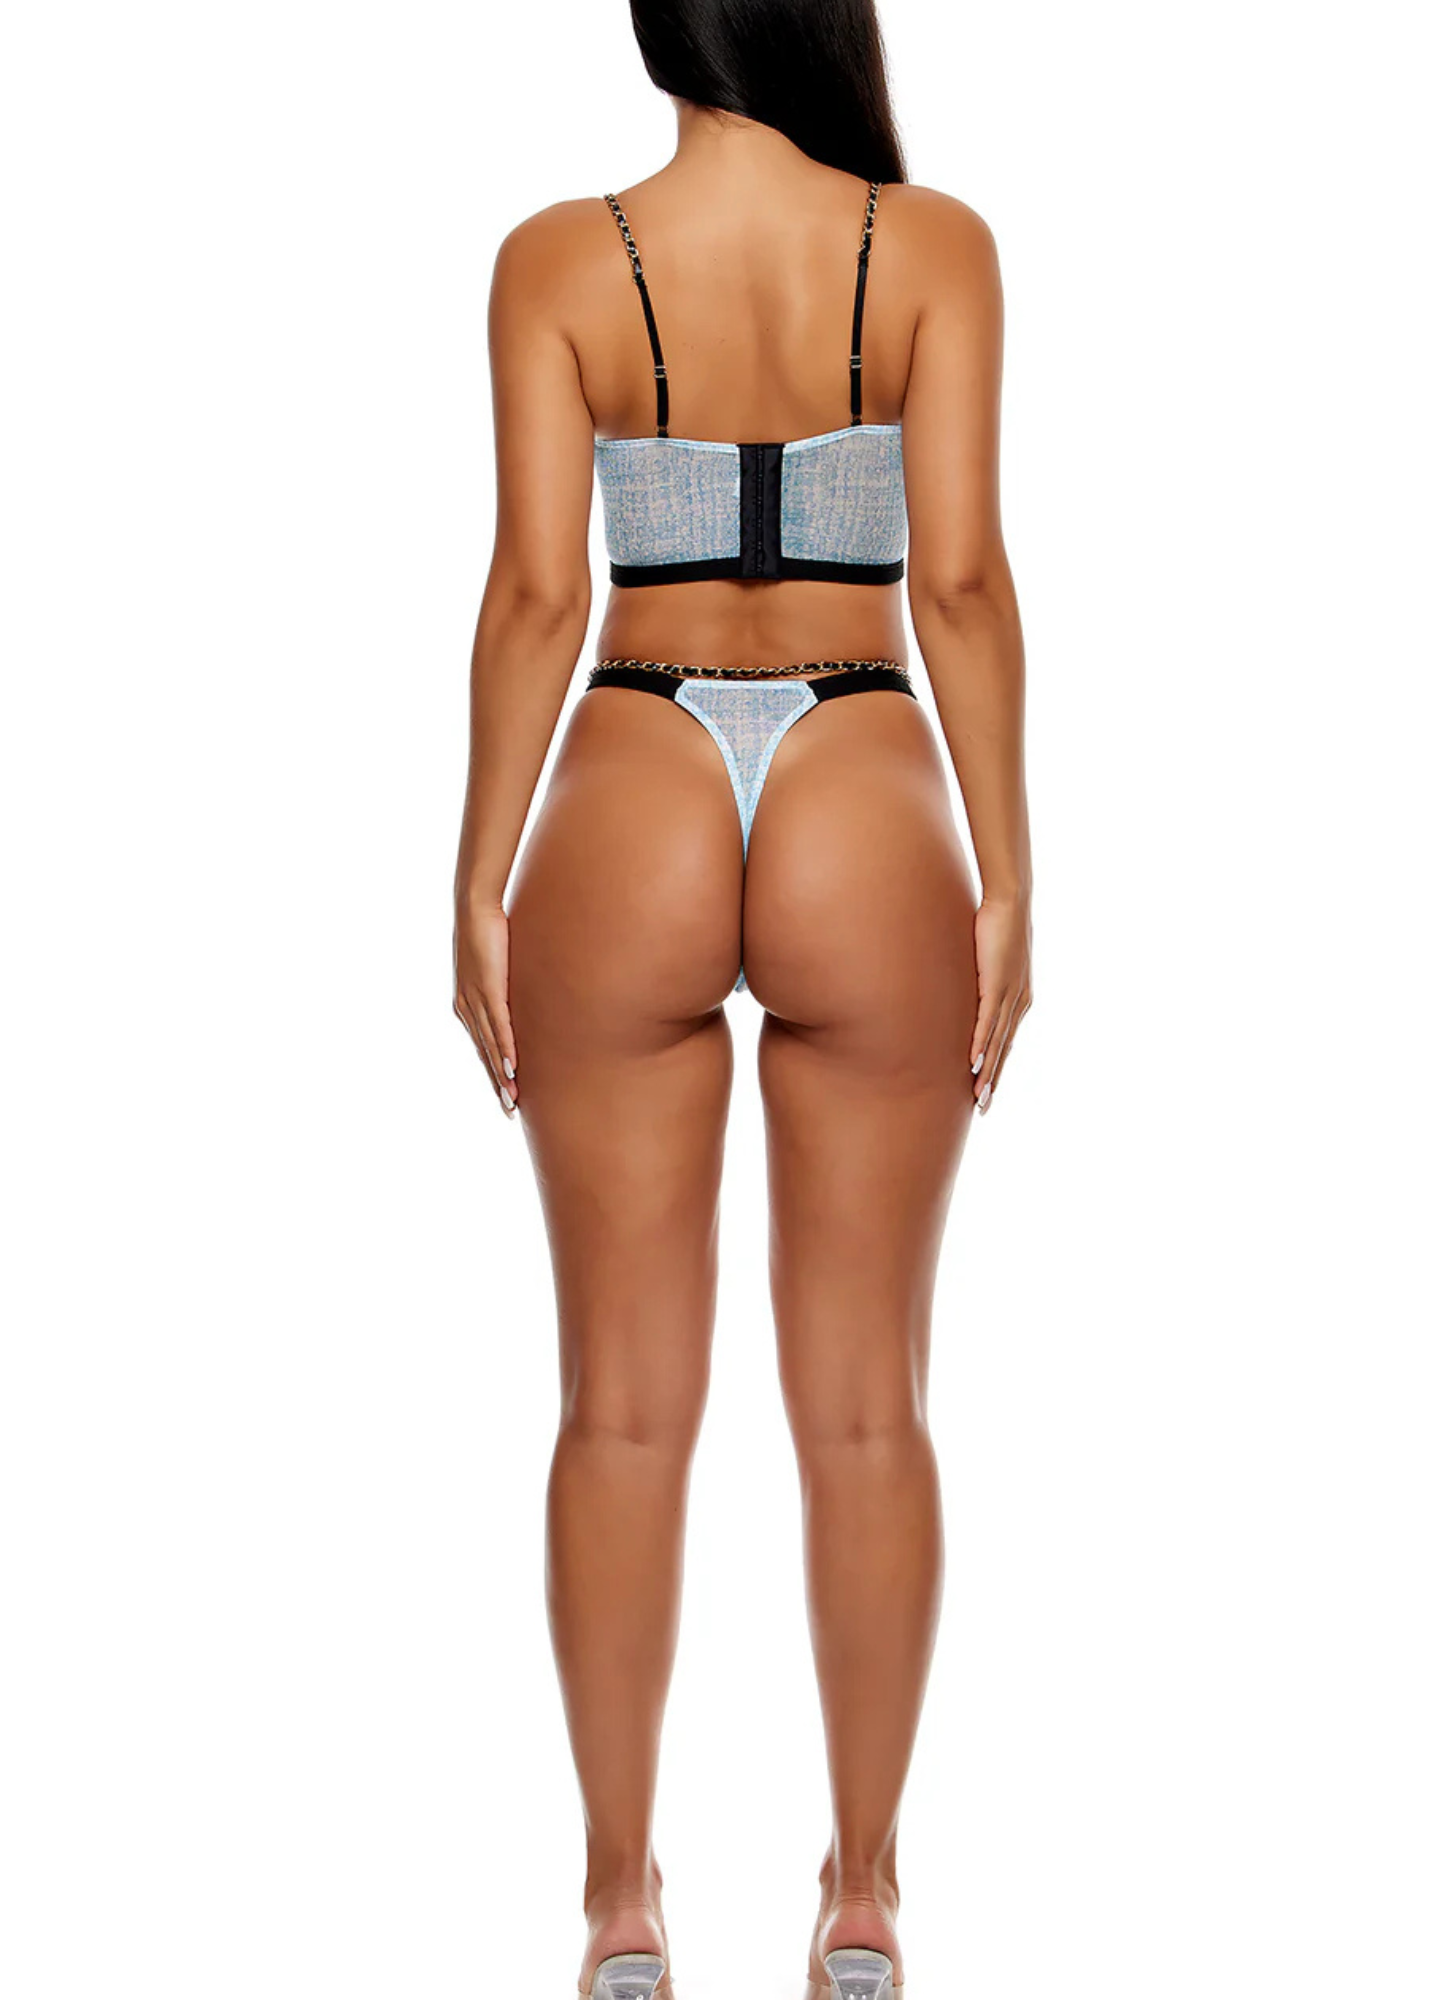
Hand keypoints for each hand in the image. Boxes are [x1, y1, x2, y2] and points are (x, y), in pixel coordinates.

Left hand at [453, 897, 518, 1117]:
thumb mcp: (498, 963)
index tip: (505, 1094)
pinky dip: (504, 1048)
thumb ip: (506, 982)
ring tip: (512, 1099)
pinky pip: (497, 1026)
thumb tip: (524, 990)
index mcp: (467, 1004)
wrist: (473, 905)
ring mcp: (475, 1000)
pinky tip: (512, 1067)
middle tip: (509, 1111)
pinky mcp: (487, 989)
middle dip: (497, 1083)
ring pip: (490, 1047)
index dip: (493, 1071)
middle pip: (484, 1054)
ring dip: (502, 1075)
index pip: (482, 1045)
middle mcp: (466, 1008)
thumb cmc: (488, 929)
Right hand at [969, 895, 1031, 1113]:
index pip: (1006, 1041)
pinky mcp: (998, 985)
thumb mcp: (989, 959)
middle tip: (984, 1108)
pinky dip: (982, 1043)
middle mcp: (1019, 1003)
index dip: (997, 1068)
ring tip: (979, 1095)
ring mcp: (1010, 995)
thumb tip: (968, 985)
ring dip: (988, 1071)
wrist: (1011, 901)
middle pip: (1005, 1050)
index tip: (987, 1090)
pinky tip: (975, 1062)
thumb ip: (982, 977)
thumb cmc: (998, 925)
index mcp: (1019, 999)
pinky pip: (989, 1021)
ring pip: (999, 1042)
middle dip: (994, 1081)